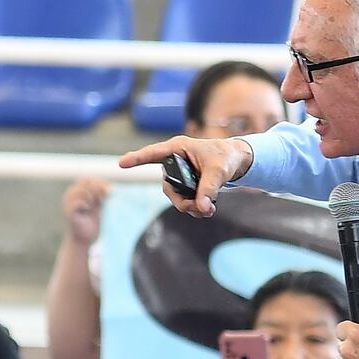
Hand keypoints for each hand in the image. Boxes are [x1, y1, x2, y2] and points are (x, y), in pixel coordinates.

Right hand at [62, 178, 110, 245]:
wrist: (84, 239)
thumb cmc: (92, 221)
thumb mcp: (99, 205)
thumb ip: (101, 194)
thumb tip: (110, 189)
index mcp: (77, 191)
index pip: (88, 180)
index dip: (100, 183)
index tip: (110, 192)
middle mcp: (71, 195)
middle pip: (86, 182)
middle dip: (98, 190)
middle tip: (102, 201)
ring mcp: (68, 203)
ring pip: (82, 190)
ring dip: (92, 197)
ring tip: (93, 206)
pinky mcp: (68, 212)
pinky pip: (77, 203)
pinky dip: (85, 204)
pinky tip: (88, 209)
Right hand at [118, 136, 254, 217]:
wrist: (236, 161)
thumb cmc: (226, 157)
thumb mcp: (219, 171)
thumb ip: (209, 189)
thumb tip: (202, 208)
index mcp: (178, 148)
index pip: (153, 154)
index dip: (137, 159)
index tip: (122, 163)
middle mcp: (174, 160)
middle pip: (168, 187)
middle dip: (182, 202)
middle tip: (202, 209)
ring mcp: (178, 174)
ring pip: (175, 197)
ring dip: (190, 207)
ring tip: (209, 210)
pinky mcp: (185, 184)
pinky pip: (183, 200)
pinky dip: (194, 208)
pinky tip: (207, 210)